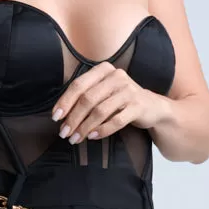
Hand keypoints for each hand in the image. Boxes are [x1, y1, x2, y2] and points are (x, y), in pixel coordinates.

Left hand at [51, 62, 169, 144]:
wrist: (152, 107)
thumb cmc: (121, 100)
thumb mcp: (103, 92)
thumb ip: (85, 97)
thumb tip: (61, 114)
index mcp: (104, 70)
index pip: (79, 85)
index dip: (65, 102)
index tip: (56, 117)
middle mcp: (116, 76)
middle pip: (88, 99)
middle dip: (73, 118)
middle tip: (64, 133)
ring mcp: (129, 90)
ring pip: (100, 111)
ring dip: (85, 127)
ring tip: (76, 139)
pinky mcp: (138, 106)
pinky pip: (116, 120)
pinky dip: (102, 130)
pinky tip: (93, 137)